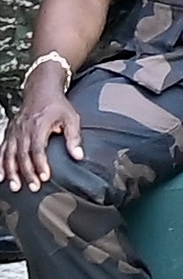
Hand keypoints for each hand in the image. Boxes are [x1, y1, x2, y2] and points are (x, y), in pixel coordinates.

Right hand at [3, 66, 78, 187]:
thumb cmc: (57, 105)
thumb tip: (79, 155)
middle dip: (27, 173)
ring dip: (12, 172)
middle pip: (23, 155)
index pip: (38, 149)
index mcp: (38, 125)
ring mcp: (14, 132)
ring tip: (15, 186)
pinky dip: (0, 164)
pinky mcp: (9, 134)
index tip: (44, 177)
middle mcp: (23, 130)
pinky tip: (1, 177)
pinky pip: (2, 151)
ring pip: (9, 155)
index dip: (40, 164)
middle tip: (33, 187)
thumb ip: (74, 137)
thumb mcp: (71, 117)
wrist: (40, 91)